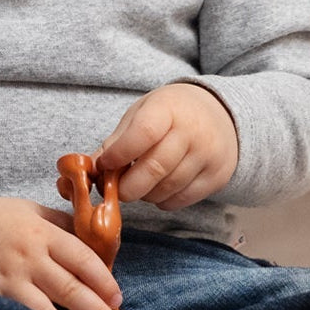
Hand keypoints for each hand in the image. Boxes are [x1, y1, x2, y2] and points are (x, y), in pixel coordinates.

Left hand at [96, 83, 237, 210]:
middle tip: (114, 188)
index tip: (105, 165)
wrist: (219, 114)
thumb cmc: (171, 113)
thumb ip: (117, 140)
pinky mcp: (216, 177)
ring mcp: (208, 156)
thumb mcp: (143, 112)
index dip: (119, 154)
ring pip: (166, 189)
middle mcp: (192, 132)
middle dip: (126, 186)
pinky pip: (181, 200)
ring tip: (138, 184)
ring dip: (144, 194)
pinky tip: (158, 188)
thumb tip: (90, 168)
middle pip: (154, 169)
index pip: (143, 133)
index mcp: (168, 109)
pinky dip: (162, 200)